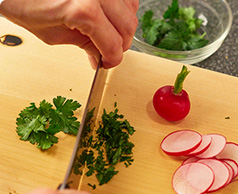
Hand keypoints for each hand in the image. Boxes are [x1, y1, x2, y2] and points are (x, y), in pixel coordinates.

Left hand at [0, 0, 138, 68]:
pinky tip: (110, 16)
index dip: (114, 59)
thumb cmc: (25, 3)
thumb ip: (84, 45)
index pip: (114, 43)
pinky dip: (122, 8)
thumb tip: (99, 57)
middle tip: (110, 51)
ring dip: (123, 25)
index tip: (108, 63)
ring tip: (109, 32)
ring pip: (131, 9)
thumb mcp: (54, 35)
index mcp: (83, 10)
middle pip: (128, 26)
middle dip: (121, 44)